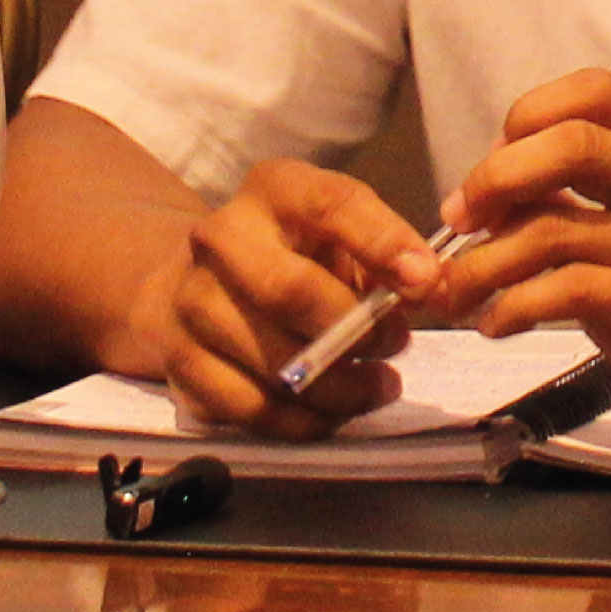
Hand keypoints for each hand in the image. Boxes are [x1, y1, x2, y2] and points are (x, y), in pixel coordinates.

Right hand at [147, 160, 448, 439]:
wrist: (200, 283)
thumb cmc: (294, 257)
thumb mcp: (339, 236)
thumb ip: (386, 257)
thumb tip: (431, 288)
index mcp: (274, 190)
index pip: (331, 204)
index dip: (384, 242)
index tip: (425, 280)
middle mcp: (221, 238)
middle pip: (289, 289)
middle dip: (355, 329)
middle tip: (395, 346)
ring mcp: (193, 300)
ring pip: (272, 360)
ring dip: (339, 387)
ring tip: (376, 387)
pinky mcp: (179, 360)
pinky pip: (249, 407)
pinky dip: (302, 421)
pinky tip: (332, 413)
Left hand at [446, 70, 610, 444]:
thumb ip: (581, 197)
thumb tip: (481, 194)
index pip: (591, 92)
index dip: (524, 120)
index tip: (491, 176)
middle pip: (570, 142)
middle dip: (494, 179)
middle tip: (459, 222)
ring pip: (552, 228)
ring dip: (482, 264)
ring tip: (456, 295)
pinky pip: (566, 290)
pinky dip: (512, 308)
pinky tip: (497, 324)